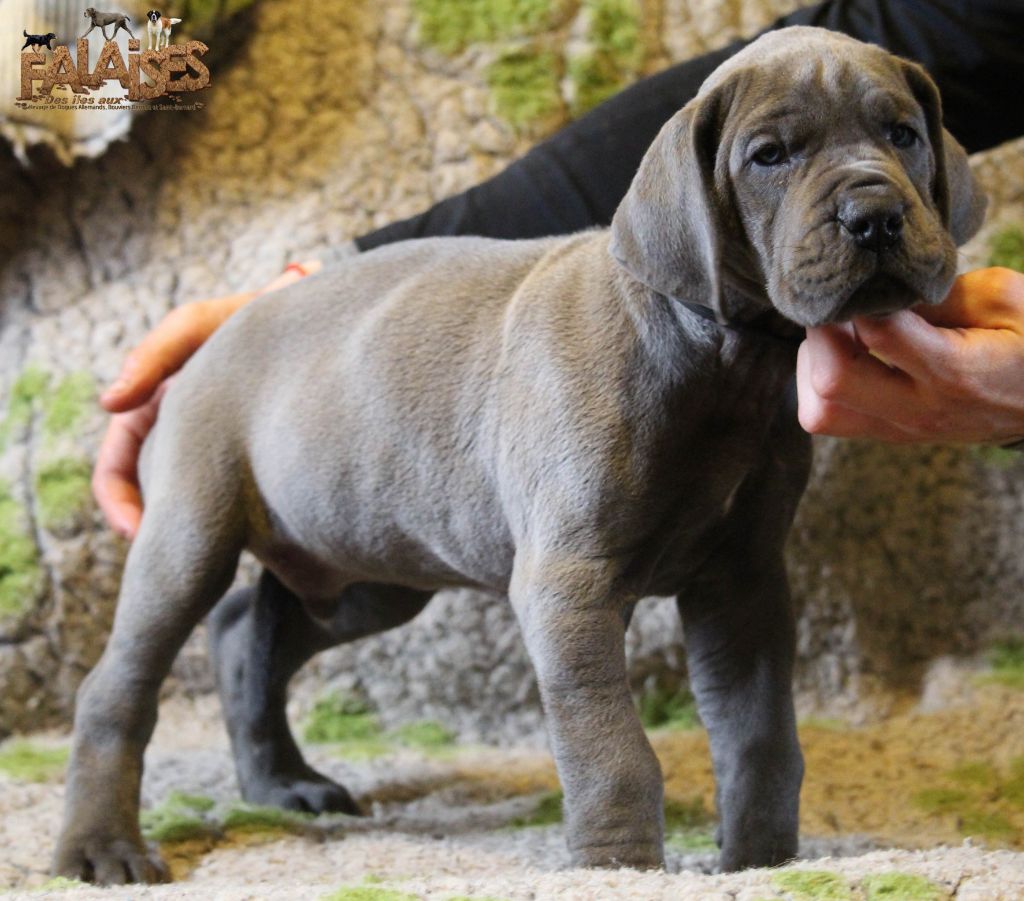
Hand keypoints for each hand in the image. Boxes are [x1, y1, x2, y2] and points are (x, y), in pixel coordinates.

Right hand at [93, 261, 321, 537]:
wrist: (312, 316)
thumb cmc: (249, 314)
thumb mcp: (197, 326)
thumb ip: (154, 354)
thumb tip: (107, 403)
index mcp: (153, 405)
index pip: (118, 465)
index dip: (119, 502)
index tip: (139, 534)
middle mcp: (178, 430)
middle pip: (150, 494)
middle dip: (155, 527)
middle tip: (176, 556)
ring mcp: (214, 446)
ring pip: (189, 501)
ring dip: (191, 528)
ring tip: (212, 557)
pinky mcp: (250, 459)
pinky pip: (233, 498)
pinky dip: (232, 520)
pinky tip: (253, 537)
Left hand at [797, 267, 1023, 444]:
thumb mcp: (1005, 298)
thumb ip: (940, 295)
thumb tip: (879, 292)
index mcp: (954, 372)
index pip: (876, 334)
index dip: (857, 301)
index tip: (859, 281)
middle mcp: (919, 410)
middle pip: (831, 382)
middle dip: (821, 335)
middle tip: (839, 310)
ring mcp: (902, 429)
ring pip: (819, 411)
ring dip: (815, 367)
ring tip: (841, 336)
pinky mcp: (891, 434)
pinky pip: (831, 418)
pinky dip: (822, 386)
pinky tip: (849, 356)